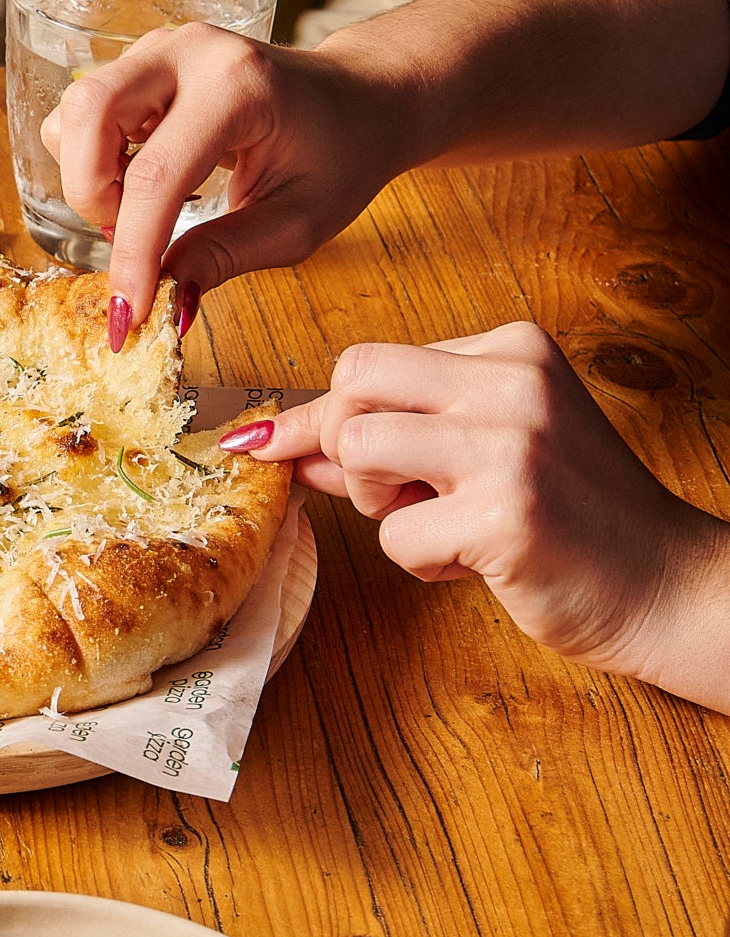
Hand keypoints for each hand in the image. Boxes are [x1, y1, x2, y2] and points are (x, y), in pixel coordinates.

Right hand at [42, 23, 421, 334]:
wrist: (361, 99)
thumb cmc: (339, 154)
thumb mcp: (298, 222)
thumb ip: (227, 256)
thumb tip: (165, 301)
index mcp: (240, 86)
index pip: (158, 174)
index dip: (133, 252)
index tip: (130, 311)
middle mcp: (190, 52)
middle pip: (87, 115)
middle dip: (90, 195)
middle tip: (128, 236)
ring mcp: (161, 48)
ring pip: (75, 111)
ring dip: (89, 177)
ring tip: (141, 209)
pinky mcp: (143, 62)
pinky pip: (84, 113)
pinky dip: (93, 159)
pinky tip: (140, 181)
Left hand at [218, 323, 729, 707]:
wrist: (666, 586)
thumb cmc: (568, 519)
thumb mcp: (482, 454)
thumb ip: (391, 440)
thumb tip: (278, 440)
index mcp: (512, 350)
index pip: (368, 363)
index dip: (322, 418)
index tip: (270, 443)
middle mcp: (513, 383)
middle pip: (350, 385)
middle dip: (344, 448)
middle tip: (400, 493)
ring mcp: (512, 445)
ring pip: (358, 450)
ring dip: (381, 506)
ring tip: (445, 523)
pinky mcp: (506, 513)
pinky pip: (395, 536)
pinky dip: (422, 562)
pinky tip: (481, 562)